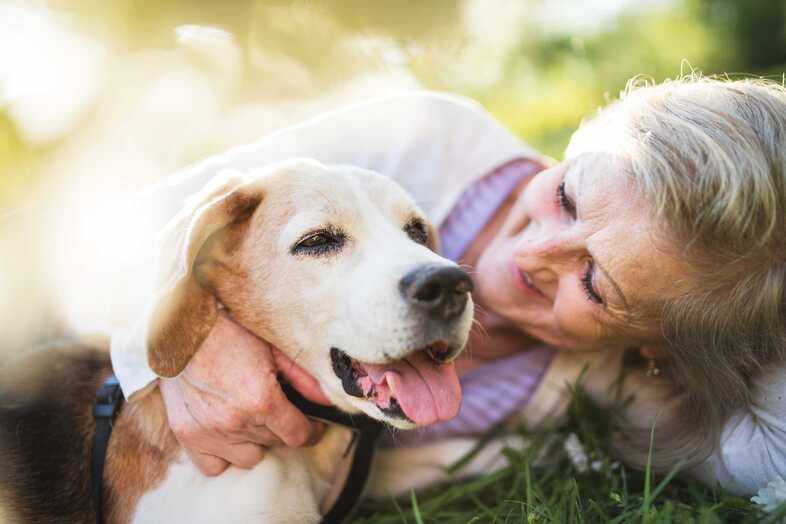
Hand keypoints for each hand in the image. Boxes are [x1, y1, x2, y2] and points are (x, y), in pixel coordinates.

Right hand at [160, 311, 329, 475]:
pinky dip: (224, 455)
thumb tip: (328, 400)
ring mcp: (210, 432)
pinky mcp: (188, 436)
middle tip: (276, 408)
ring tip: (251, 418)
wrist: (182, 330)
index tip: (312, 425)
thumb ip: (304, 379)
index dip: (311, 431)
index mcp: (262, 400)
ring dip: (255, 441)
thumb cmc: (230, 334)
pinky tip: (228, 434)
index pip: (298, 436)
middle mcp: (236, 422)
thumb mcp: (274, 350)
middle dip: (282, 428)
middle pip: (275, 444)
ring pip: (249, 457)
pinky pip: (215, 466)